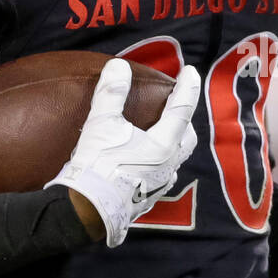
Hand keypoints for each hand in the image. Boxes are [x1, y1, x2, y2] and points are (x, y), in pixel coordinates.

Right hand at [47, 58, 199, 247]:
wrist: (87, 212)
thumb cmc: (97, 166)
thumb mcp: (102, 124)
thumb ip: (111, 93)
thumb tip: (118, 66)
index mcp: (164, 145)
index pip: (181, 109)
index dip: (187, 88)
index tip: (190, 71)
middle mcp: (169, 165)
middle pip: (186, 138)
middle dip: (184, 120)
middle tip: (175, 106)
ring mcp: (160, 185)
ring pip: (175, 159)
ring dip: (172, 143)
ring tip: (159, 134)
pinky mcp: (147, 199)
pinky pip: (160, 176)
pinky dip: (157, 163)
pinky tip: (143, 163)